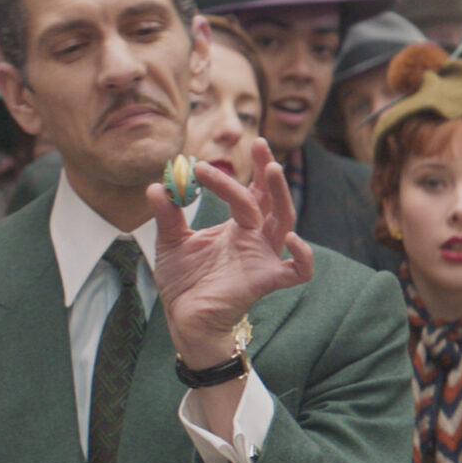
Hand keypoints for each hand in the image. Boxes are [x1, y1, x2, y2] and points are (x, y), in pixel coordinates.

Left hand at [149, 137, 314, 368]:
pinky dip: (303, 257)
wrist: (184, 318)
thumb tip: (157, 186)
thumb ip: (168, 215)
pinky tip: (294, 240)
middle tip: (258, 144)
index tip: (203, 164)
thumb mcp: (171, 242)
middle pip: (272, 200)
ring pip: (285, 222)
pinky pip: (298, 272)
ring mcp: (263, 258)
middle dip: (268, 171)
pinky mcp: (266, 281)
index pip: (249, 192)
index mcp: (238, 227)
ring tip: (272, 170)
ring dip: (282, 195)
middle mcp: (255, 239)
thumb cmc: (185, 282)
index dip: (239, 172)